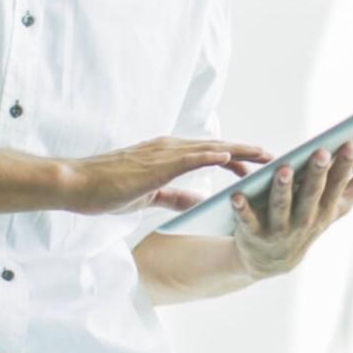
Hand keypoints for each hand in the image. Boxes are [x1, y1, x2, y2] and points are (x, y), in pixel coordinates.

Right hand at [61, 136, 269, 214]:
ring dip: (240, 151)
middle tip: (276, 158)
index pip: (210, 154)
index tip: (258, 165)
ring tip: (266, 156)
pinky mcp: (155, 162)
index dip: (236, 158)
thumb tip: (199, 203)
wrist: (76, 184)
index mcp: (168, 155)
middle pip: (218, 148)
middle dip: (248, 152)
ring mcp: (163, 152)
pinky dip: (211, 155)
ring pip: (210, 149)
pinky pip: (189, 157)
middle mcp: (170, 148)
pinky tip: (229, 157)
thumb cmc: (106, 190)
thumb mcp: (149, 196)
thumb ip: (175, 197)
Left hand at [230, 141, 352, 279]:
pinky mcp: (252, 233)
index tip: (350, 144)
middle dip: (317, 174)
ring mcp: (279, 229)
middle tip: (321, 152)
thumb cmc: (309, 222)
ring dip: (282, 189)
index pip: (338, 186)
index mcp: (326, 210)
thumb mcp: (337, 207)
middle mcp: (305, 220)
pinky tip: (236, 194)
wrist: (271, 262)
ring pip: (281, 207)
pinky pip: (247, 220)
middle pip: (311, 195)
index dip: (344, 166)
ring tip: (283, 169)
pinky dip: (241, 208)